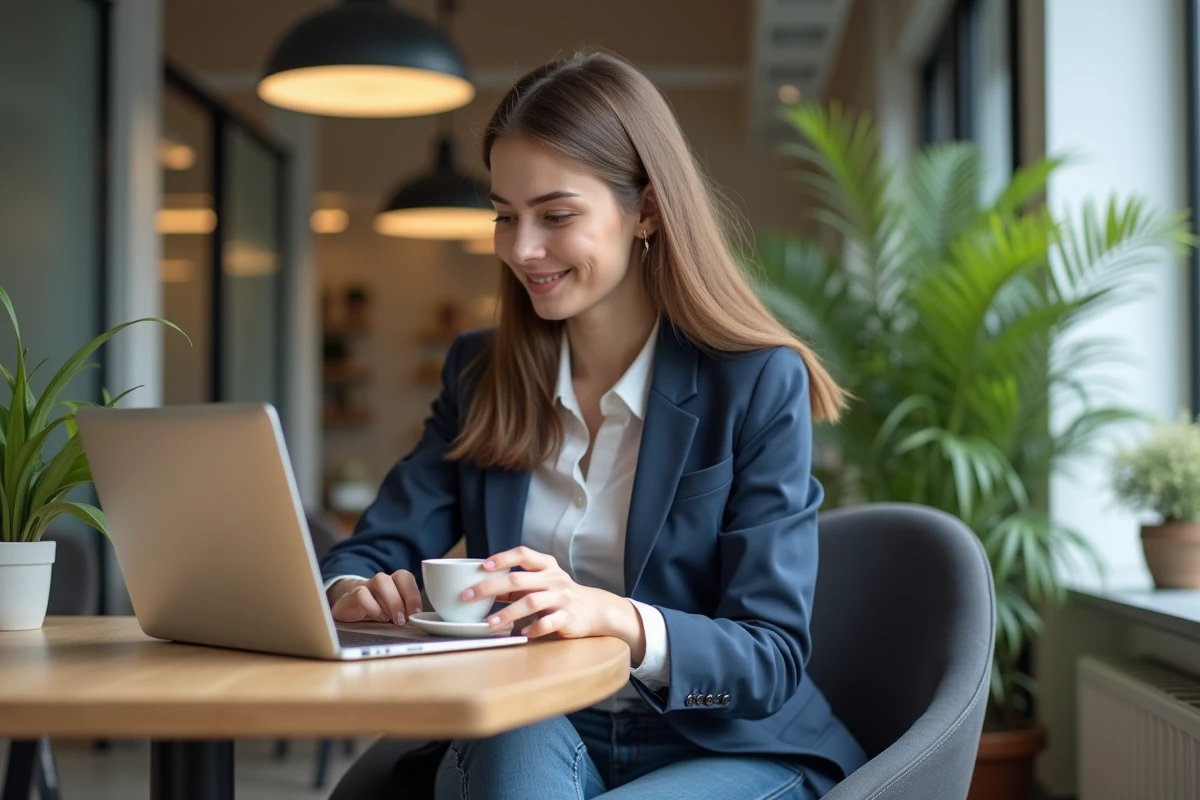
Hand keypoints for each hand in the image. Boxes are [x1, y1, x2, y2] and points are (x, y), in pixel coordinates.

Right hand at [328, 570, 421, 625]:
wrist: (347, 608)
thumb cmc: (376, 610)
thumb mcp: (392, 612)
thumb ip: (405, 612)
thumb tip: (419, 622)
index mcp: (394, 582)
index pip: (407, 577)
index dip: (414, 594)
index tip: (417, 613)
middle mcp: (382, 581)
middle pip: (399, 575)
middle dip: (406, 598)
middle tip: (406, 619)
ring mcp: (366, 585)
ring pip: (380, 580)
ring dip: (392, 600)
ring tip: (395, 620)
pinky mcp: (350, 596)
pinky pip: (361, 594)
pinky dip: (373, 607)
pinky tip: (379, 618)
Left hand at [462, 547, 641, 656]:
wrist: (594, 610)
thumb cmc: (559, 595)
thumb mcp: (542, 582)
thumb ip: (517, 583)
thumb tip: (482, 586)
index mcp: (547, 566)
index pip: (524, 554)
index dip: (503, 558)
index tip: (482, 566)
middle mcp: (554, 579)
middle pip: (519, 579)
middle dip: (490, 587)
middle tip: (468, 596)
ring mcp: (562, 598)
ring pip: (531, 602)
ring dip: (507, 613)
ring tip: (489, 623)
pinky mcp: (568, 618)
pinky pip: (549, 623)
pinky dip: (534, 629)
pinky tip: (522, 634)